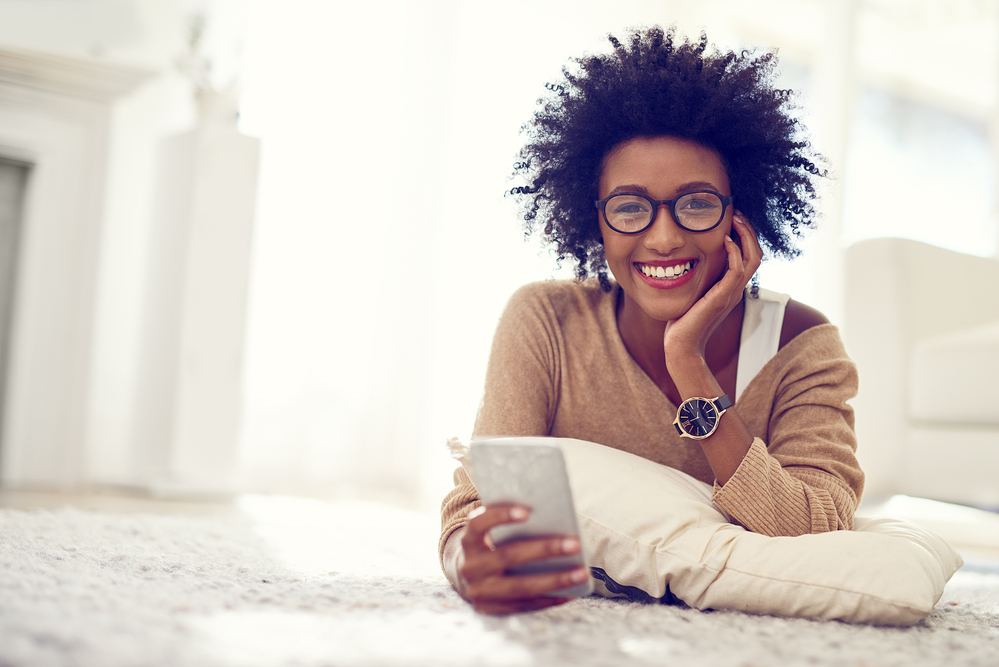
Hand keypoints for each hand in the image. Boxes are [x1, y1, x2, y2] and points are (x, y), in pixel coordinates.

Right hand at [453, 504, 590, 614]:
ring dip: (555, 580)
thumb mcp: (490, 532)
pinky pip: (525, 605)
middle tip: (575, 544)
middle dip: (544, 549)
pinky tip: (572, 591)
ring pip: (521, 587)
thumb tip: (551, 516)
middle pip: (509, 556)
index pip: (479, 523)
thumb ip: (508, 524)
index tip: (527, 511)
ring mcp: (479, 591)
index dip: (501, 516)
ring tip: (582, 572)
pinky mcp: (492, 609)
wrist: (464, 577)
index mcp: (468, 540)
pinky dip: (551, 598)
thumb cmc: (489, 545)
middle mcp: (470, 567)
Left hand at [662, 211, 762, 365]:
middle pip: (756, 254)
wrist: (682, 346)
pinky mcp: (723, 297)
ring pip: (753, 258)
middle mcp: (735, 289)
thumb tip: (688, 260)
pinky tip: (725, 239)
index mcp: (730, 288)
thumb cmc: (683, 322)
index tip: (733, 219)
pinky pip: (738, 270)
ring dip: (746, 236)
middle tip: (737, 213)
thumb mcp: (692, 293)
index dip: (745, 236)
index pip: (748, 257)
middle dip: (748, 231)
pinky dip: (735, 252)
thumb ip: (698, 279)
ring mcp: (731, 293)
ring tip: (735, 219)